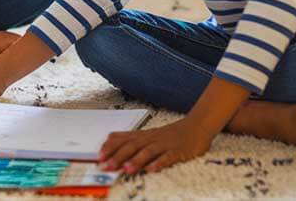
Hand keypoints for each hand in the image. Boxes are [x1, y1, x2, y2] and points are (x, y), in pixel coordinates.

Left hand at [99, 117, 214, 173]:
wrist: (196, 126)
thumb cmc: (170, 134)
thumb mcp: (148, 134)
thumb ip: (130, 138)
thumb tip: (108, 138)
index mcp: (144, 136)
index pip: (124, 140)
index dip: (111, 147)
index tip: (98, 156)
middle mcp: (152, 139)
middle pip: (133, 146)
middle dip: (119, 156)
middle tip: (106, 166)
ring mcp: (165, 145)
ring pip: (149, 151)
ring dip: (137, 160)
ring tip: (126, 169)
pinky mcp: (178, 151)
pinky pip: (168, 157)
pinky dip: (160, 162)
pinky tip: (152, 168)